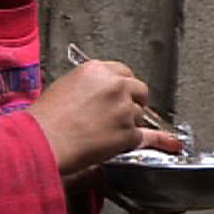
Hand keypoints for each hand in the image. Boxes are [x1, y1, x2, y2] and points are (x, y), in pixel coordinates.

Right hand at [29, 59, 175, 175]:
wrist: (43, 142)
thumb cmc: (44, 119)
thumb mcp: (65, 86)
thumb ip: (89, 85)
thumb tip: (98, 93)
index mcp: (97, 70)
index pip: (123, 72)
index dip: (123, 86)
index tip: (121, 94)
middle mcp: (115, 86)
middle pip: (138, 90)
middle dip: (133, 101)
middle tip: (122, 113)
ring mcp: (124, 110)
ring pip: (139, 114)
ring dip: (129, 123)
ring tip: (107, 134)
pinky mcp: (128, 134)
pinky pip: (147, 136)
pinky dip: (159, 141)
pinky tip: (171, 143)